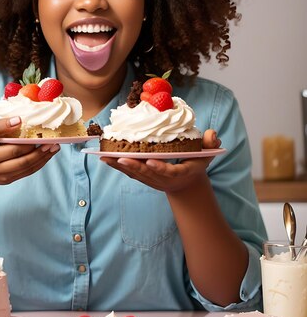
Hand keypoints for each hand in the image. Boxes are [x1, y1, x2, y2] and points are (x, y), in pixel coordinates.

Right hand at [0, 110, 59, 185]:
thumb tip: (18, 112)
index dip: (7, 124)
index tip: (20, 119)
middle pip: (14, 151)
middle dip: (33, 143)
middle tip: (48, 136)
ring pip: (24, 163)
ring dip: (42, 155)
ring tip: (54, 146)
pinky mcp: (5, 179)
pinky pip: (26, 171)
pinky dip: (39, 163)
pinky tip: (48, 154)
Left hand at [100, 129, 220, 192]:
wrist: (186, 182)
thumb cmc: (196, 163)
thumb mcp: (207, 154)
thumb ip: (210, 144)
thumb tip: (212, 134)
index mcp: (180, 173)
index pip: (169, 171)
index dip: (160, 168)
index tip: (151, 162)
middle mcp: (163, 179)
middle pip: (147, 174)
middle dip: (134, 166)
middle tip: (121, 158)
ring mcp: (152, 180)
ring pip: (134, 173)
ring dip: (120, 166)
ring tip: (105, 157)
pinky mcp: (143, 177)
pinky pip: (128, 172)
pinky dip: (116, 165)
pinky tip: (104, 158)